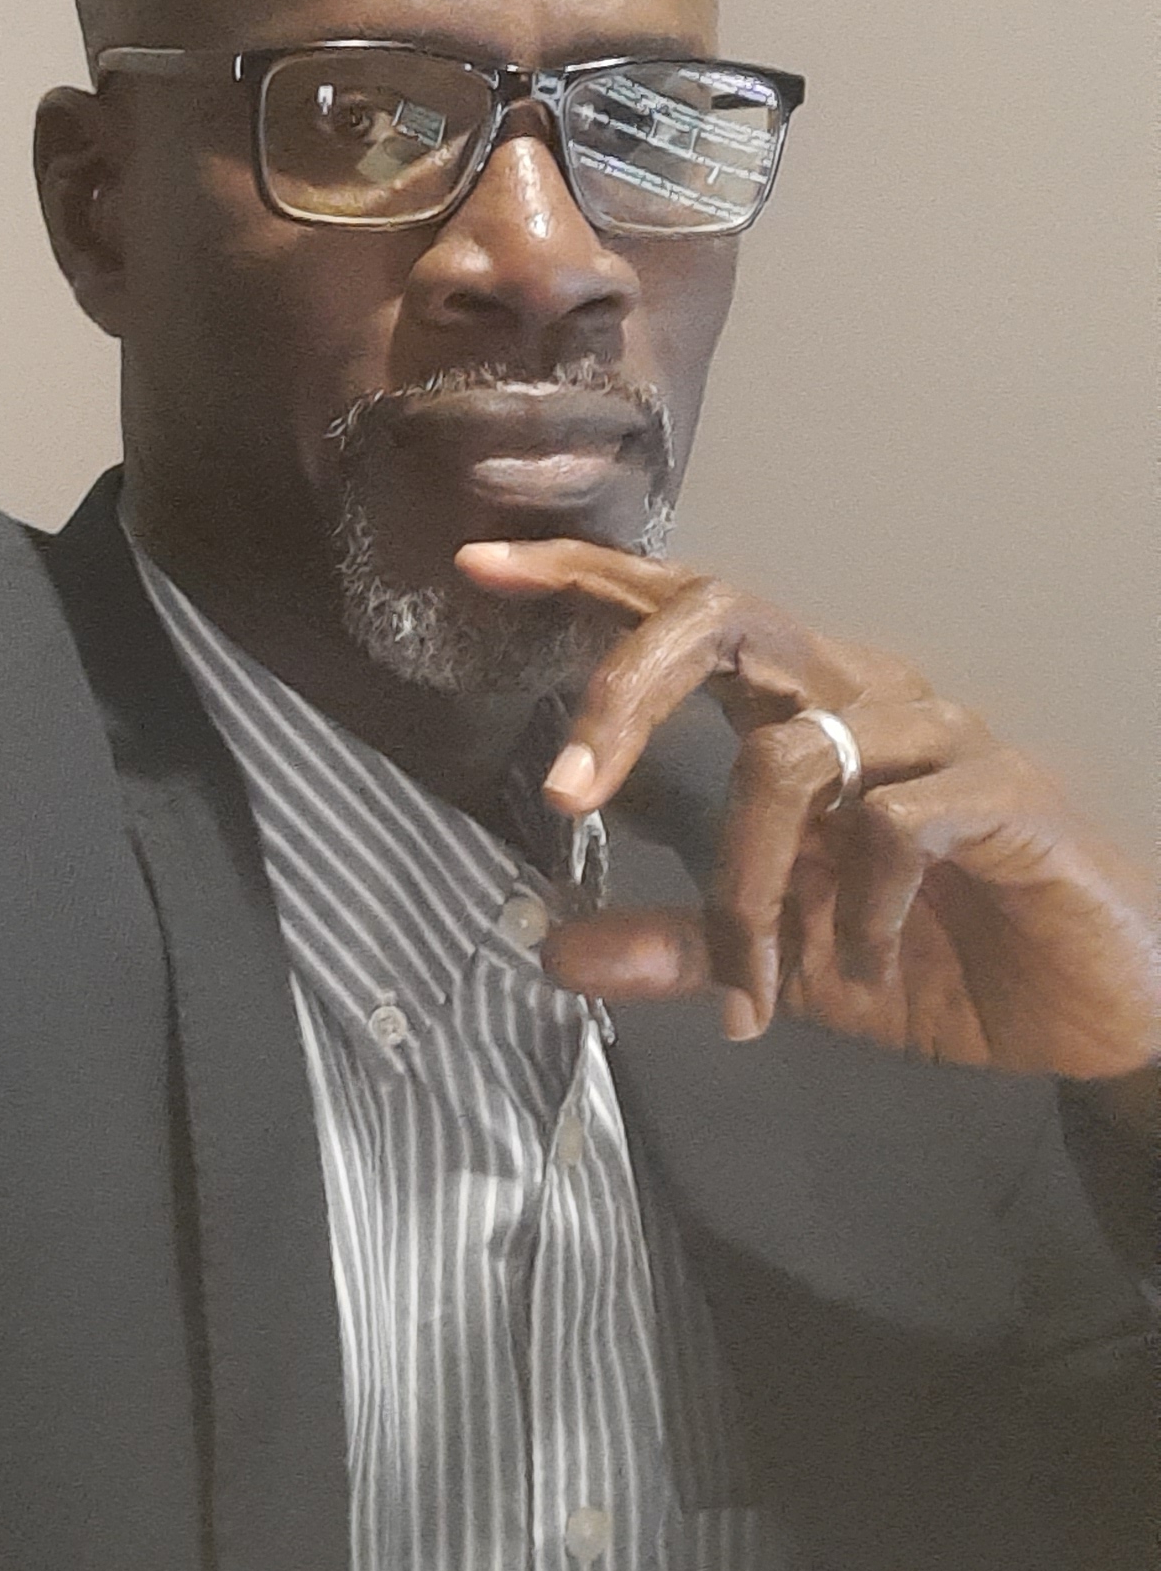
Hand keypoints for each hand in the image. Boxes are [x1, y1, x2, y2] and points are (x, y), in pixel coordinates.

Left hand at [456, 538, 1160, 1078]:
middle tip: (565, 793)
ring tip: (759, 981)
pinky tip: (867, 962)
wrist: (1090, 1006)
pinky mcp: (1001, 793)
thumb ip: (680, 946)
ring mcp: (937, 734)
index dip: (586, 580)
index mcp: (805, 708)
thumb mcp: (786, 966)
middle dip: (627, 690)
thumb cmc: (940, 958)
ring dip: (749, 883)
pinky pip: (894, 826)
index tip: (479, 564)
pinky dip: (857, 909)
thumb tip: (551, 951)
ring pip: (790, 754)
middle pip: (723, 619)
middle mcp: (862, 691)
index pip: (684, 612)